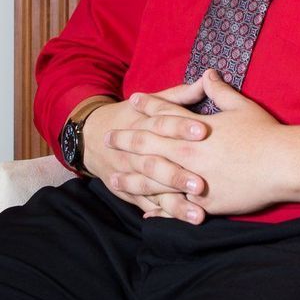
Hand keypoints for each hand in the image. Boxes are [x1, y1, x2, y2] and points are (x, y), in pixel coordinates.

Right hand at [82, 81, 210, 221]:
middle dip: (177, 174)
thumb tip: (209, 77)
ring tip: (198, 214)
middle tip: (202, 184)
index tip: (204, 130)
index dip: (182, 126)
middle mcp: (135, 151)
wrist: (91, 135)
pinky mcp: (129, 191)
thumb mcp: (153, 101)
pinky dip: (163, 214)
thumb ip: (181, 94)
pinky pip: (147, 204)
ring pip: (152, 190)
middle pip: (155, 163)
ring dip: (175, 204)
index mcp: (143, 123)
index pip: (163, 123)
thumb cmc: (132, 115)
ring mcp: (130, 174)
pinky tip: (181, 221)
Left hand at [123, 69, 299, 219]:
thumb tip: (208, 73)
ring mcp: (193, 179)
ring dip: (131, 180)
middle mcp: (187, 154)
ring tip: (113, 180)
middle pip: (148, 147)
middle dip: (126, 142)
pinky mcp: (204, 202)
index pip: (164, 114)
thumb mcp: (241, 107)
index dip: (147, 106)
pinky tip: (145, 211)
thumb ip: (220, 91)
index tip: (132, 101)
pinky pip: (175, 207)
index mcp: (194, 129)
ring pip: (153, 181)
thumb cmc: (265, 133)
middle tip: (106, 139)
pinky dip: (158, 209)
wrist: (282, 165)